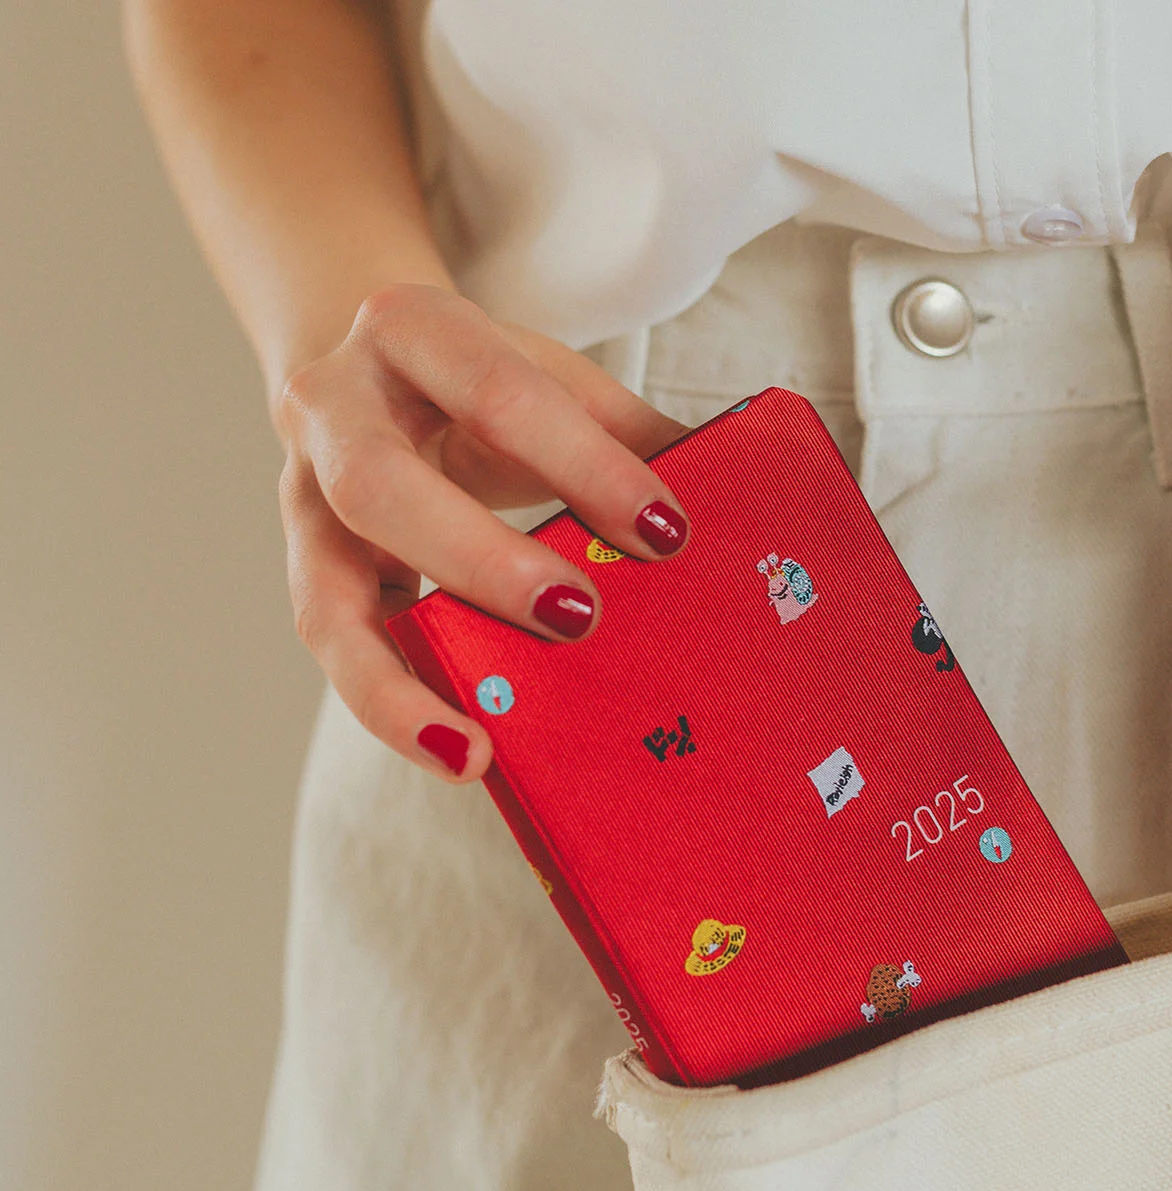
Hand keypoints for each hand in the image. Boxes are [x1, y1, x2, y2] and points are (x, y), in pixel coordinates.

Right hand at [277, 284, 689, 780]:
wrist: (370, 372)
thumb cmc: (481, 386)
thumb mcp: (554, 384)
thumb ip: (631, 436)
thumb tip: (740, 493)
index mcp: (411, 329)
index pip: (496, 391)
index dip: (583, 462)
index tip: (667, 532)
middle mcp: (331, 409)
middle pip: (381, 487)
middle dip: (481, 559)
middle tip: (578, 619)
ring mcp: (303, 501)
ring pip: (324, 599)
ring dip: (397, 683)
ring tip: (473, 751)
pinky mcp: (308, 574)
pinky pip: (336, 654)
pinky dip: (392, 707)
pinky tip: (458, 752)